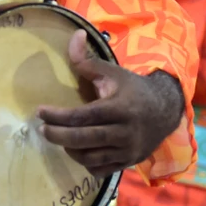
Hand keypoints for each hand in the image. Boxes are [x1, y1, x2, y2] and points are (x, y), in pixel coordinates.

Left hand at [38, 31, 184, 177]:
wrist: (166, 110)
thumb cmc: (133, 89)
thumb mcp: (113, 72)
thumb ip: (88, 60)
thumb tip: (74, 36)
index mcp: (120, 108)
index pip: (82, 116)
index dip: (58, 116)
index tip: (40, 112)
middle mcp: (125, 132)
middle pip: (84, 139)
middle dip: (58, 135)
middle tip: (42, 129)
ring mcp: (128, 151)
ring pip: (91, 158)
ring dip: (70, 149)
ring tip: (59, 137)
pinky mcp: (129, 162)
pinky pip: (101, 170)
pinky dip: (85, 163)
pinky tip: (77, 150)